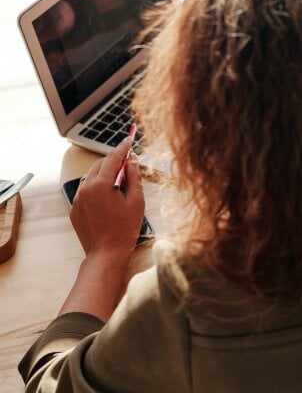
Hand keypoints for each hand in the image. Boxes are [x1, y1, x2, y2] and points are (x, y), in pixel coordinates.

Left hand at [69, 137, 145, 258]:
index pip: (113, 158)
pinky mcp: (75, 209)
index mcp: (101, 184)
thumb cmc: (124, 229)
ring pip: (92, 177)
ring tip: (120, 185)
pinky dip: (97, 188)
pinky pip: (86, 191)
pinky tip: (109, 198)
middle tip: (129, 165)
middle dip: (114, 161)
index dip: (123, 147)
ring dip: (105, 174)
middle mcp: (86, 188)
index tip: (129, 139)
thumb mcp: (136, 200)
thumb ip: (134, 177)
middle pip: (100, 165)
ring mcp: (78, 199)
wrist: (106, 253)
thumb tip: (132, 160)